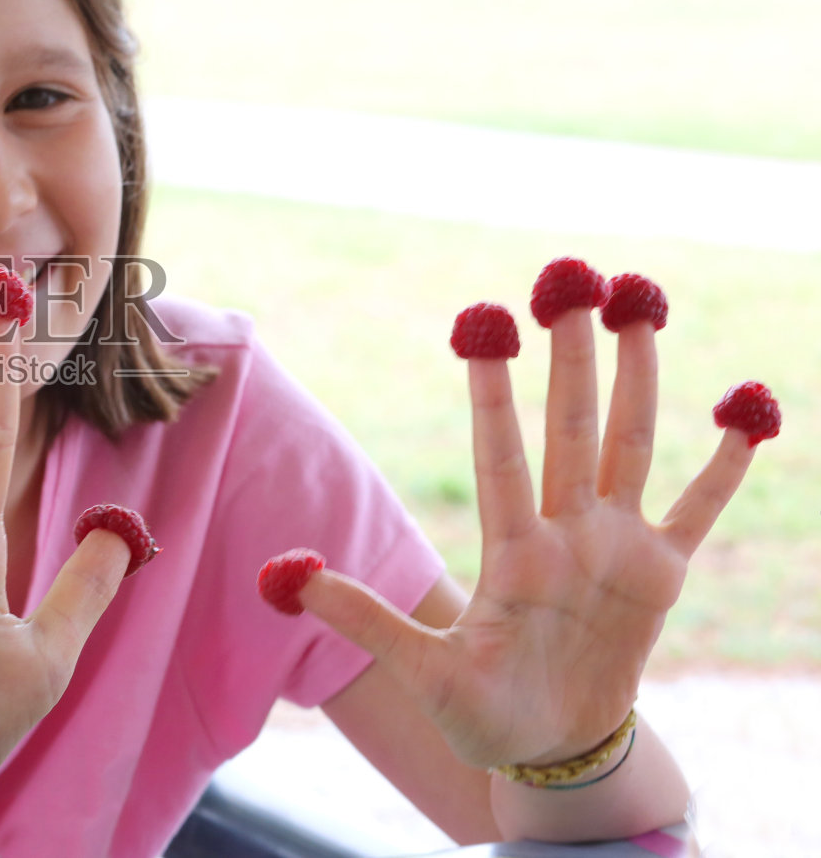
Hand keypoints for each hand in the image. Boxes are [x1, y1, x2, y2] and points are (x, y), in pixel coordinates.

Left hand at [299, 305, 758, 768]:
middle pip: (571, 428)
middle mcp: (563, 532)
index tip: (483, 329)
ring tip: (637, 309)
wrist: (546, 747)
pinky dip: (724, 464)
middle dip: (572, 356)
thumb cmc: (478, 712)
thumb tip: (283, 577)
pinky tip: (744, 411)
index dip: (494, 395)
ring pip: (628, 443)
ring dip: (636, 379)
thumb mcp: (420, 671)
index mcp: (510, 550)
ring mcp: (614, 547)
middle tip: (570, 280)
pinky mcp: (660, 575)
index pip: (500, 456)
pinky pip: (697, 508)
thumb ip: (364, 620)